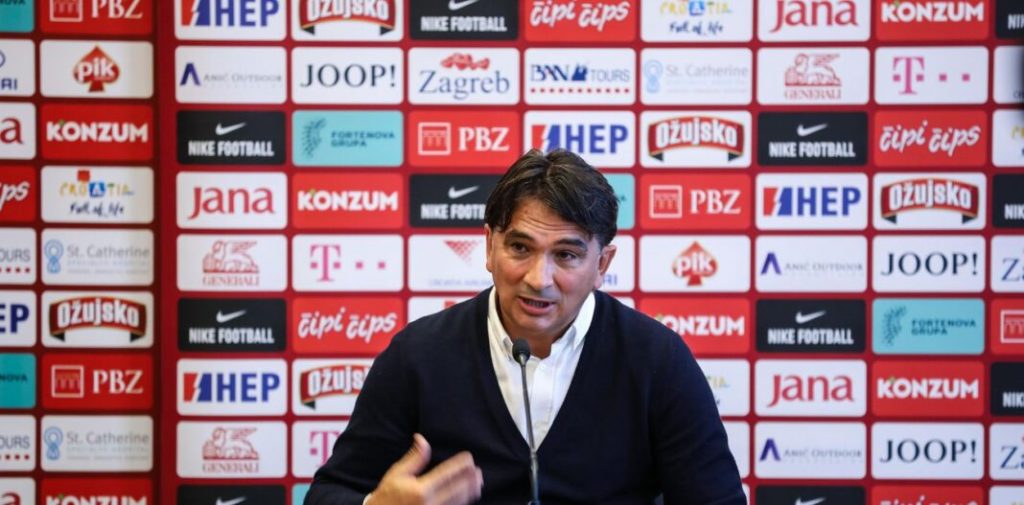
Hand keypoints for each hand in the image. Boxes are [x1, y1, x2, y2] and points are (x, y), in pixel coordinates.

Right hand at [367, 434, 483, 504]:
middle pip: (458, 488)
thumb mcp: (397, 474)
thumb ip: (414, 458)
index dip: (461, 464)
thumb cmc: (387, 497)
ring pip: (459, 501)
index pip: (448, 473)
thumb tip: (422, 438)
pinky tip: (468, 497)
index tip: (469, 457)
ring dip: (471, 491)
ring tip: (478, 482)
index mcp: (421, 489)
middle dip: (470, 478)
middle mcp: (431, 503)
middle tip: (478, 471)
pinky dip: (463, 502)